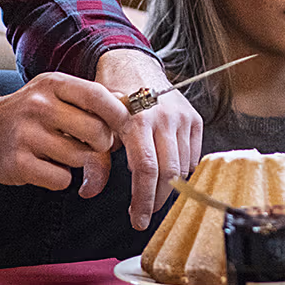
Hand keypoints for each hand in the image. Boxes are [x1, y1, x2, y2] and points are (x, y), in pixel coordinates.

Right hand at [0, 72, 126, 198]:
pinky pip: (61, 179)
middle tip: (92, 146)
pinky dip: (61, 178)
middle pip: (97, 133)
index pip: (99, 96)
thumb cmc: (30, 114)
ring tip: (62, 153)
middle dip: (102, 145)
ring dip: (80, 162)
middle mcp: (39, 106)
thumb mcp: (56, 94)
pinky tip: (46, 167)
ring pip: (81, 158)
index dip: (121, 114)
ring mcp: (25, 135)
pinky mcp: (16, 163)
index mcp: (53, 84)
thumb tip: (137, 111)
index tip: (131, 127)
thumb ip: (92, 101)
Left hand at [96, 48, 203, 229]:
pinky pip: (193, 154)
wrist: (131, 65)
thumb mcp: (96, 124)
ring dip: (169, 189)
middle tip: (145, 216)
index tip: (138, 219)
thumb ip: (97, 159)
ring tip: (155, 199)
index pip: (145, 168)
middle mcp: (164, 117)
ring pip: (183, 166)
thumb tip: (90, 192)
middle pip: (168, 172)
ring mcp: (182, 117)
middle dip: (157, 200)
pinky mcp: (194, 117)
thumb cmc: (110, 96)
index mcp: (137, 119)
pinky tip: (167, 176)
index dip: (143, 198)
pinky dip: (182, 170)